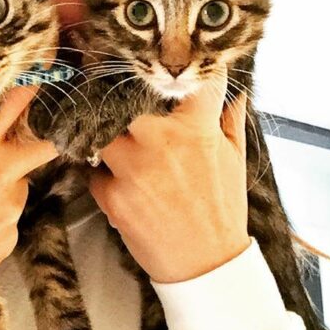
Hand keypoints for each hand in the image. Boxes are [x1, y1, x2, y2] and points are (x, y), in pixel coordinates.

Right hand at [0, 87, 56, 329]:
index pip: (18, 102)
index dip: (32, 88)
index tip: (37, 78)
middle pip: (43, 142)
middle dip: (38, 135)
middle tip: (16, 136)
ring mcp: (9, 209)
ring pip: (22, 180)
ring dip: (8, 179)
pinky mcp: (10, 237)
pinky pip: (12, 212)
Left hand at [88, 72, 248, 283]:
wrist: (205, 265)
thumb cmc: (222, 208)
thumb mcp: (235, 158)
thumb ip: (229, 117)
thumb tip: (234, 88)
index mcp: (196, 127)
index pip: (182, 77)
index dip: (170, 67)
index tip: (157, 64)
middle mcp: (161, 139)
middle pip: (122, 96)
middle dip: (118, 97)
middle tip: (114, 98)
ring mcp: (132, 167)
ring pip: (101, 130)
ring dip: (106, 137)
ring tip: (119, 149)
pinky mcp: (111, 195)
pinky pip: (95, 170)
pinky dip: (102, 175)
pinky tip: (119, 184)